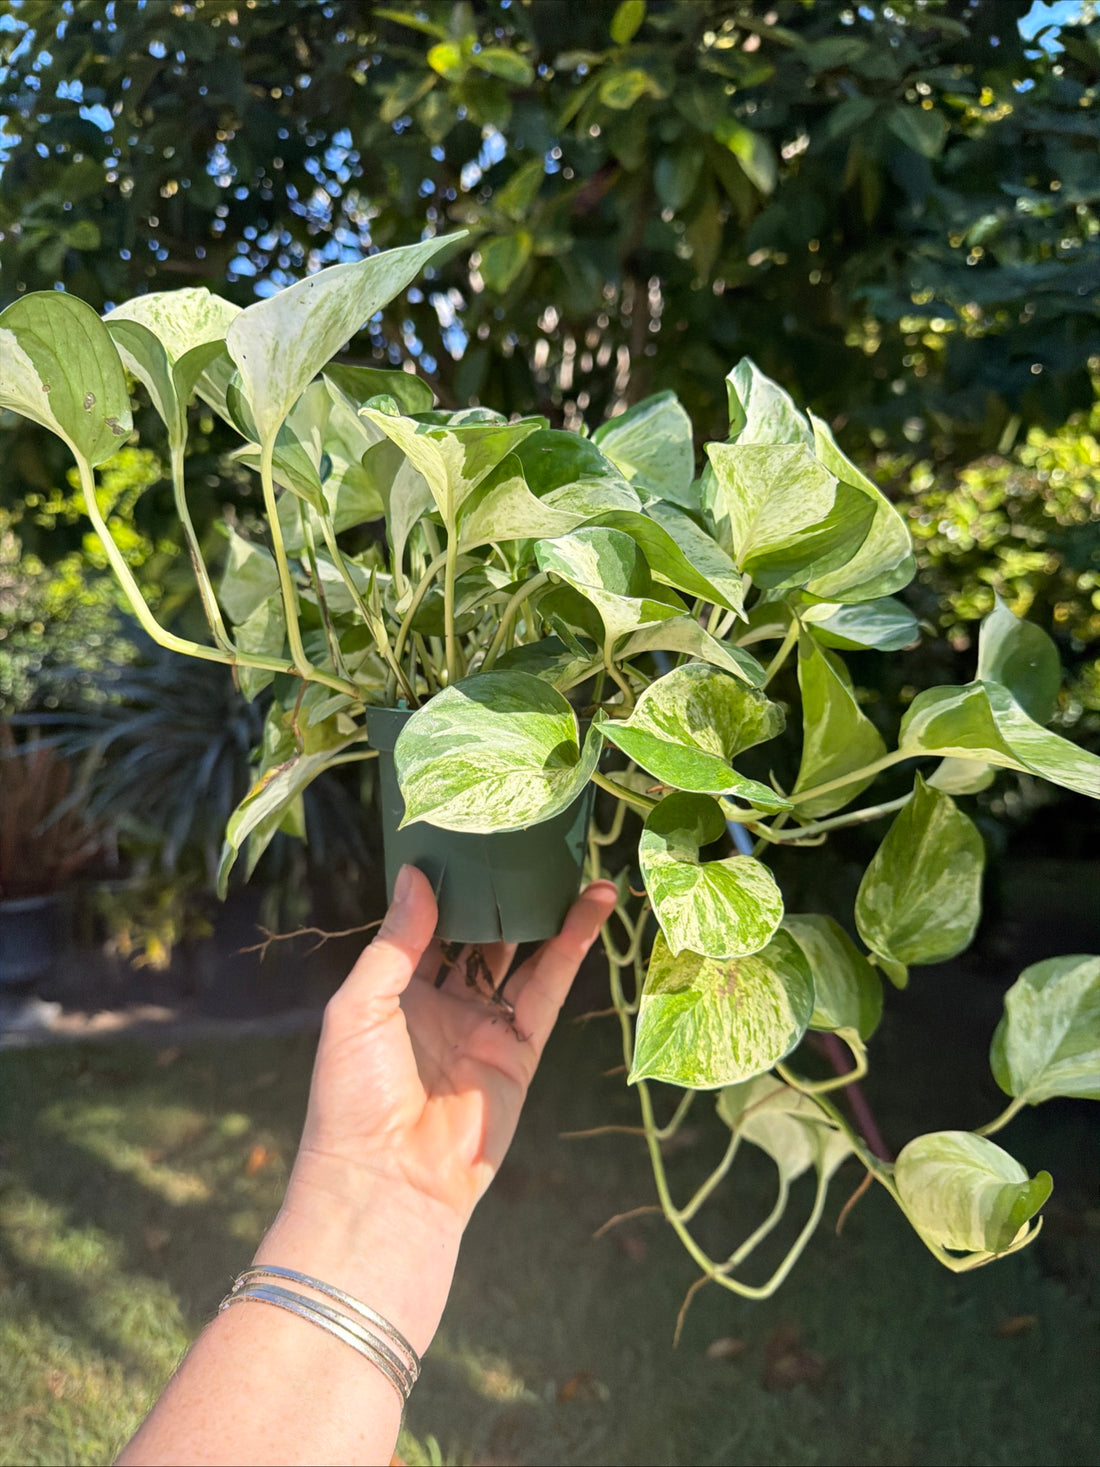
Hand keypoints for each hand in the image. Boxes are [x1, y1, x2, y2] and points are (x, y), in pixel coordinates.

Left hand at [255, 865, 617, 1353]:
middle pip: (478, 934)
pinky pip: (550, 989)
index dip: (447, 883)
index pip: (424, 924)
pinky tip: (592, 905)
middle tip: (527, 835)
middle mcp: (440, 1005)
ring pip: (521, 954)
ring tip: (573, 857)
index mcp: (392, 993)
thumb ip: (396, 940)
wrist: (388, 1184)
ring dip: (546, 909)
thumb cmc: (354, 1095)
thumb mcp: (359, 1006)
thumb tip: (418, 874)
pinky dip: (572, 946)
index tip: (467, 832)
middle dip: (501, 890)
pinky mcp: (522, 1051)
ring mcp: (483, 1027)